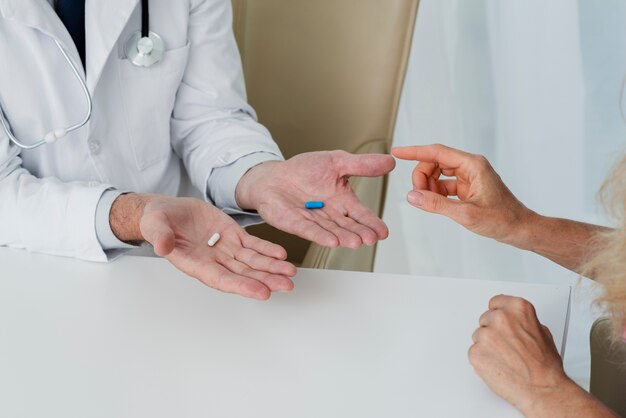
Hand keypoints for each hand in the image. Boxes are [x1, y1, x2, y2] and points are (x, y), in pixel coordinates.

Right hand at [110, 194, 296, 299]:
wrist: (168, 211)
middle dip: (265, 280)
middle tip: (286, 285)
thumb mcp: (155, 225)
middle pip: (243, 275)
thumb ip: (160, 236)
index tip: (262, 292)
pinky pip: (253, 245)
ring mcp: (225, 250)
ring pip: (252, 262)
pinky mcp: (233, 236)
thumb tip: (163, 247)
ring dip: (271, 268)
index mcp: (195, 264)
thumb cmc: (159, 222)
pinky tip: (281, 254)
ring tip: (290, 273)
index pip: (221, 279)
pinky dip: (267, 250)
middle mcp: (214, 261)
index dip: (242, 286)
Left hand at [236, 151, 395, 247]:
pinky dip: (320, 235)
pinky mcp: (295, 223)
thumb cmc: (304, 171)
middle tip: (370, 238)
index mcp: (342, 200)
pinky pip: (309, 230)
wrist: (273, 177)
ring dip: (343, 237)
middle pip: (347, 226)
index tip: (383, 232)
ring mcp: (313, 221)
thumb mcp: (337, 162)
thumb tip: (390, 162)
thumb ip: (361, 165)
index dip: (371, 223)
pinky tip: (332, 242)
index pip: (360, 214)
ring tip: (355, 242)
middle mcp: (330, 214)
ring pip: (331, 231)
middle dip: (359, 233)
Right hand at [392, 144, 532, 244]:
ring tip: (428, 201)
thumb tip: (412, 196)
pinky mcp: (467, 187)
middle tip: (418, 195)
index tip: (397, 152)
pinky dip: (436, 193)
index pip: (437, 152)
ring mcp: (469, 177)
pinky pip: (443, 184)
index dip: (415, 152)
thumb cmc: (502, 219)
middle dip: (422, 176)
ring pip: (437, 173)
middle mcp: (470, 166)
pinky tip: (435, 204)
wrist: (519, 229)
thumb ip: (436, 204)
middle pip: (434, 162)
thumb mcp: (466, 214)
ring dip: (428, 185)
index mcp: (473, 165)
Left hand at [469, 295, 570, 414]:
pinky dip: (482, 359)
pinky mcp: (476, 352)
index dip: (498, 314)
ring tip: (505, 358)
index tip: (500, 320)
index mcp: (518, 308)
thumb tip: (514, 320)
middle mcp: (500, 318)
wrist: (543, 389)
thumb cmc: (545, 366)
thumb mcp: (542, 332)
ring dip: (487, 346)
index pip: (495, 302)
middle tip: (507, 347)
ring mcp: (486, 335)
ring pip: (478, 336)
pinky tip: (497, 365)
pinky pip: (474, 351)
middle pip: (485, 319)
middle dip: (493, 332)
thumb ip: (523, 321)